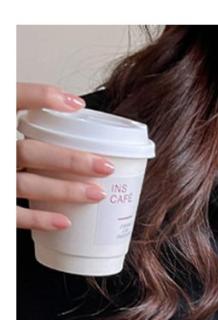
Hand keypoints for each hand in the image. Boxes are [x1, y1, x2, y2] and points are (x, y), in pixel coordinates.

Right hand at [16, 82, 114, 230]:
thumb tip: (62, 107)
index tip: (77, 104)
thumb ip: (13, 111)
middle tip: (105, 165)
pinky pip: (13, 214)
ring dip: (65, 190)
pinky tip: (65, 221)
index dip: (41, 97)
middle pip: (32, 152)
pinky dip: (39, 218)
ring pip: (29, 183)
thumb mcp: (2, 124)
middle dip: (70, 160)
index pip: (10, 99)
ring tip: (97, 193)